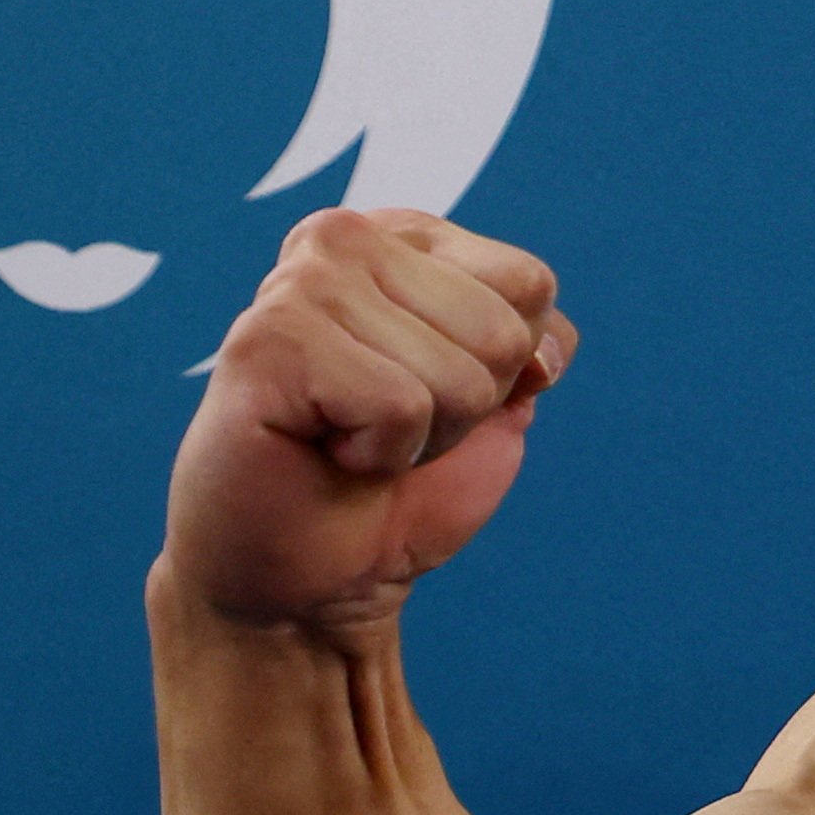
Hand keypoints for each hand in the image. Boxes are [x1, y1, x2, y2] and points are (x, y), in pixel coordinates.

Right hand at [164, 209, 575, 629]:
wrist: (311, 578)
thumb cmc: (398, 487)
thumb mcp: (496, 403)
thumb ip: (534, 346)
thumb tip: (547, 349)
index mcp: (404, 236)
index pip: (530, 285)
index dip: (504, 369)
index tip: (428, 393)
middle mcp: (345, 240)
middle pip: (501, 331)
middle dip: (464, 408)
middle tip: (387, 429)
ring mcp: (299, 282)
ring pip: (456, 373)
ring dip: (421, 435)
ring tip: (352, 440)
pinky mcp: (267, 341)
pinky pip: (401, 405)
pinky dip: (381, 453)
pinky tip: (324, 450)